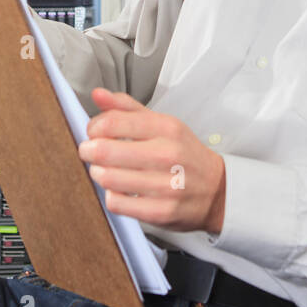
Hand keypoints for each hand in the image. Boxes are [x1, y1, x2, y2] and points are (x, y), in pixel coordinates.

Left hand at [78, 88, 225, 235]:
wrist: (217, 191)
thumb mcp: (163, 124)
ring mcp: (166, 185)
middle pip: (104, 151)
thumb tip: (98, 95)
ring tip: (104, 170)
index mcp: (167, 128)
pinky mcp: (160, 212)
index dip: (93, 127)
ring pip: (107, 178)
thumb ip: (128, 108)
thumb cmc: (184, 155)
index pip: (112, 122)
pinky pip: (117, 203)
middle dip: (88, 151)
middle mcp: (168, 155)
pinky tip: (120, 190)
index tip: (94, 131)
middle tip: (90, 151)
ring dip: (98, 173)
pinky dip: (111, 196)